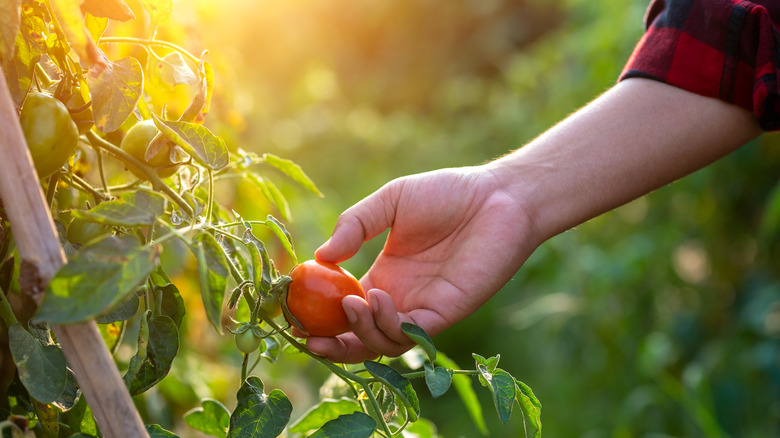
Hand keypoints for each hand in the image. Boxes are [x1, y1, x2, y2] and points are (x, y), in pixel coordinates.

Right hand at [306, 165, 535, 362]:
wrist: (498, 196)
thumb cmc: (447, 194)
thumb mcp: (391, 201)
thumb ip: (356, 224)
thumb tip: (320, 255)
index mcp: (384, 277)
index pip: (346, 310)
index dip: (320, 318)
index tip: (294, 314)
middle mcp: (401, 299)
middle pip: (359, 337)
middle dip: (332, 345)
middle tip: (308, 339)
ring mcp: (423, 309)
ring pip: (383, 343)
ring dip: (361, 331)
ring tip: (353, 302)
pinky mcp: (446, 313)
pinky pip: (411, 335)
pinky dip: (389, 325)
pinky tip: (377, 299)